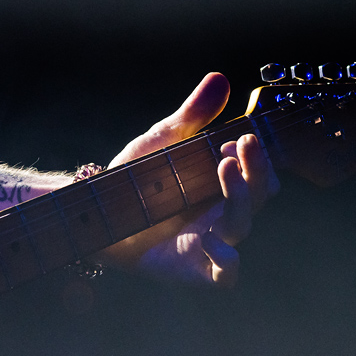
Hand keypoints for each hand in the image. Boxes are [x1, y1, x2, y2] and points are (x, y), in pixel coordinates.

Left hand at [98, 73, 278, 286]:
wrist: (95, 210)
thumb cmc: (134, 177)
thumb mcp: (163, 141)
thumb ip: (192, 115)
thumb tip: (220, 78)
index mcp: (221, 184)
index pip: (259, 172)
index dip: (259, 157)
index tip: (243, 135)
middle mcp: (221, 213)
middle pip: (259, 196)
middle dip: (256, 170)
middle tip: (238, 146)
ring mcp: (209, 242)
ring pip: (242, 227)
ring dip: (242, 199)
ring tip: (224, 169)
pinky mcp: (191, 268)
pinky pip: (224, 276)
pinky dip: (227, 262)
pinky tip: (212, 240)